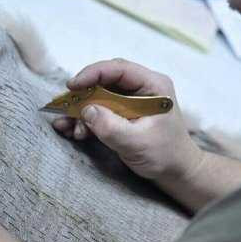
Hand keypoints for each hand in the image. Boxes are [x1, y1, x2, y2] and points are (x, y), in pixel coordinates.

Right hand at [52, 59, 203, 182]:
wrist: (175, 172)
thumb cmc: (164, 155)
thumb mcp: (136, 142)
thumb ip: (110, 126)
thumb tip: (86, 110)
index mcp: (152, 85)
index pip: (118, 69)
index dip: (93, 73)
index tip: (72, 86)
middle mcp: (140, 88)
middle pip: (104, 81)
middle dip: (82, 95)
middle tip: (65, 107)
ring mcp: (130, 101)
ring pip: (98, 96)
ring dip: (80, 111)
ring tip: (65, 126)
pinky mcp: (122, 114)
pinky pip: (99, 111)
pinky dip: (85, 120)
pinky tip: (72, 131)